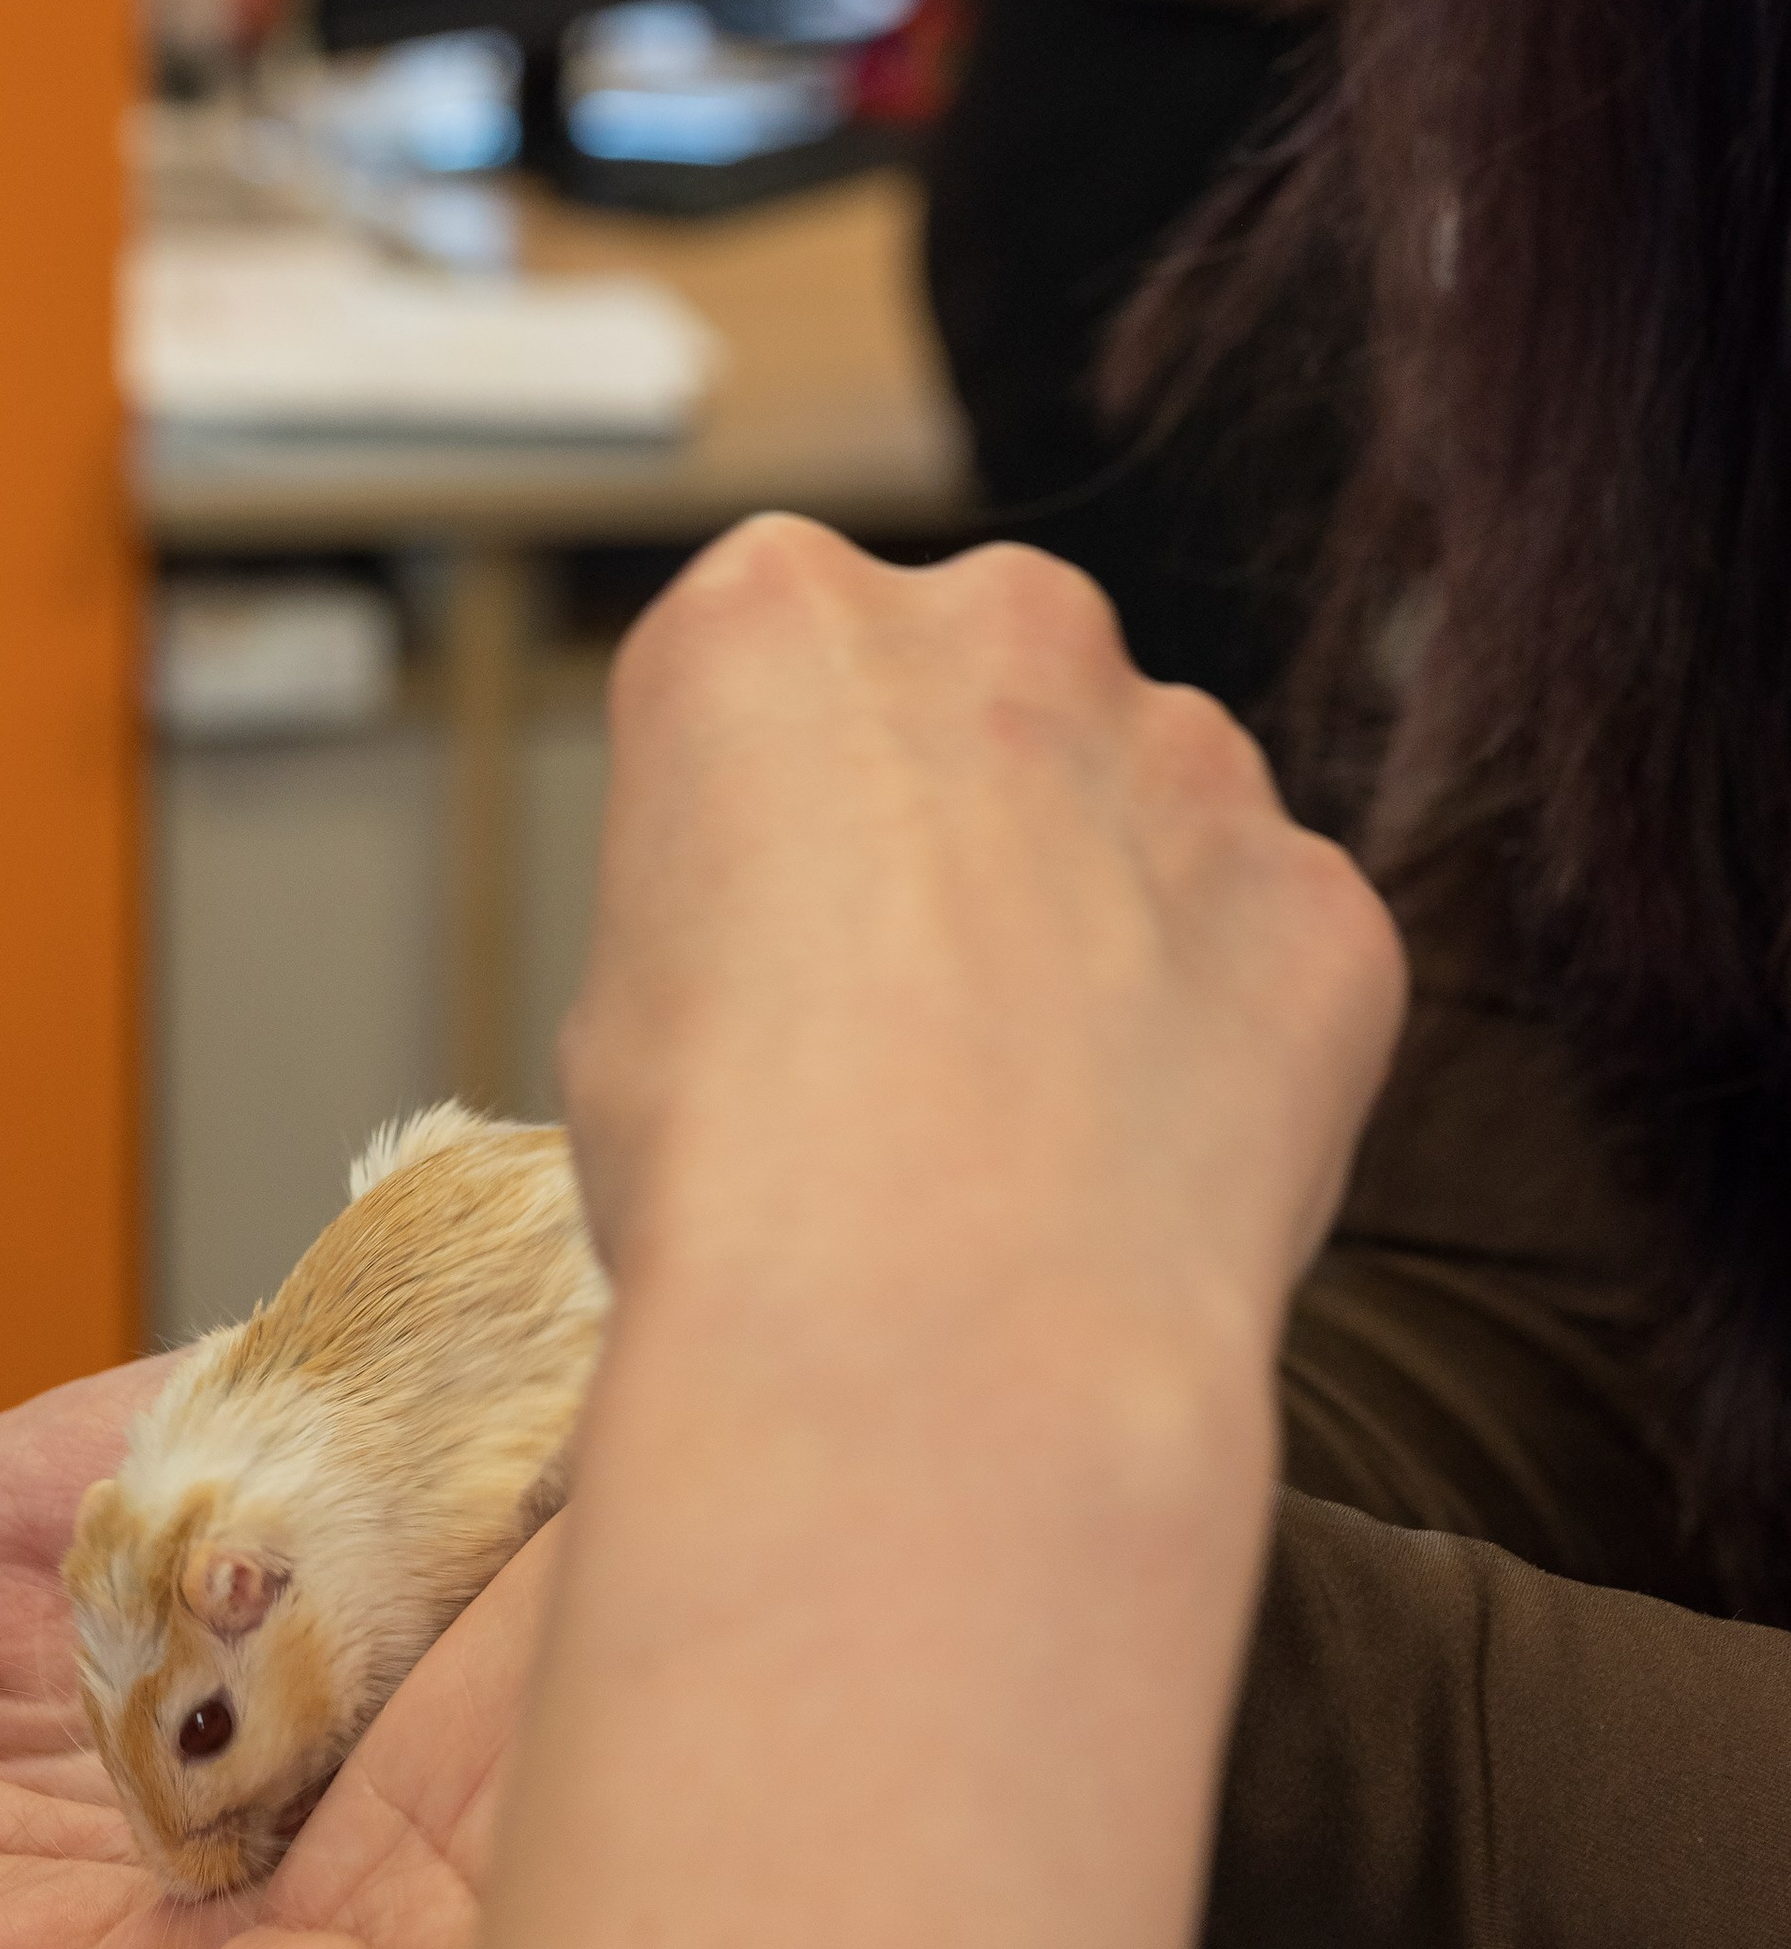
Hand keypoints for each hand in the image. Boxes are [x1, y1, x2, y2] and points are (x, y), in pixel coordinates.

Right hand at [565, 525, 1399, 1337]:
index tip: (770, 946)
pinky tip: (1137, 1171)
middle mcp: (998, 622)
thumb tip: (820, 956)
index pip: (780, 671)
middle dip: (968, 827)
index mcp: (775, 614)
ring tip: (1028, 1123)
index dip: (774, 828)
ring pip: (1148, 813)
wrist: (934, 1334)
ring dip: (1106, 926)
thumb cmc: (731, 1177)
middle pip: (986, 698)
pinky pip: (1268, 952)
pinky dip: (1222, 1046)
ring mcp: (1190, 749)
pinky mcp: (1325, 896)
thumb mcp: (624, 993)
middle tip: (912, 1024)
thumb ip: (743, 895)